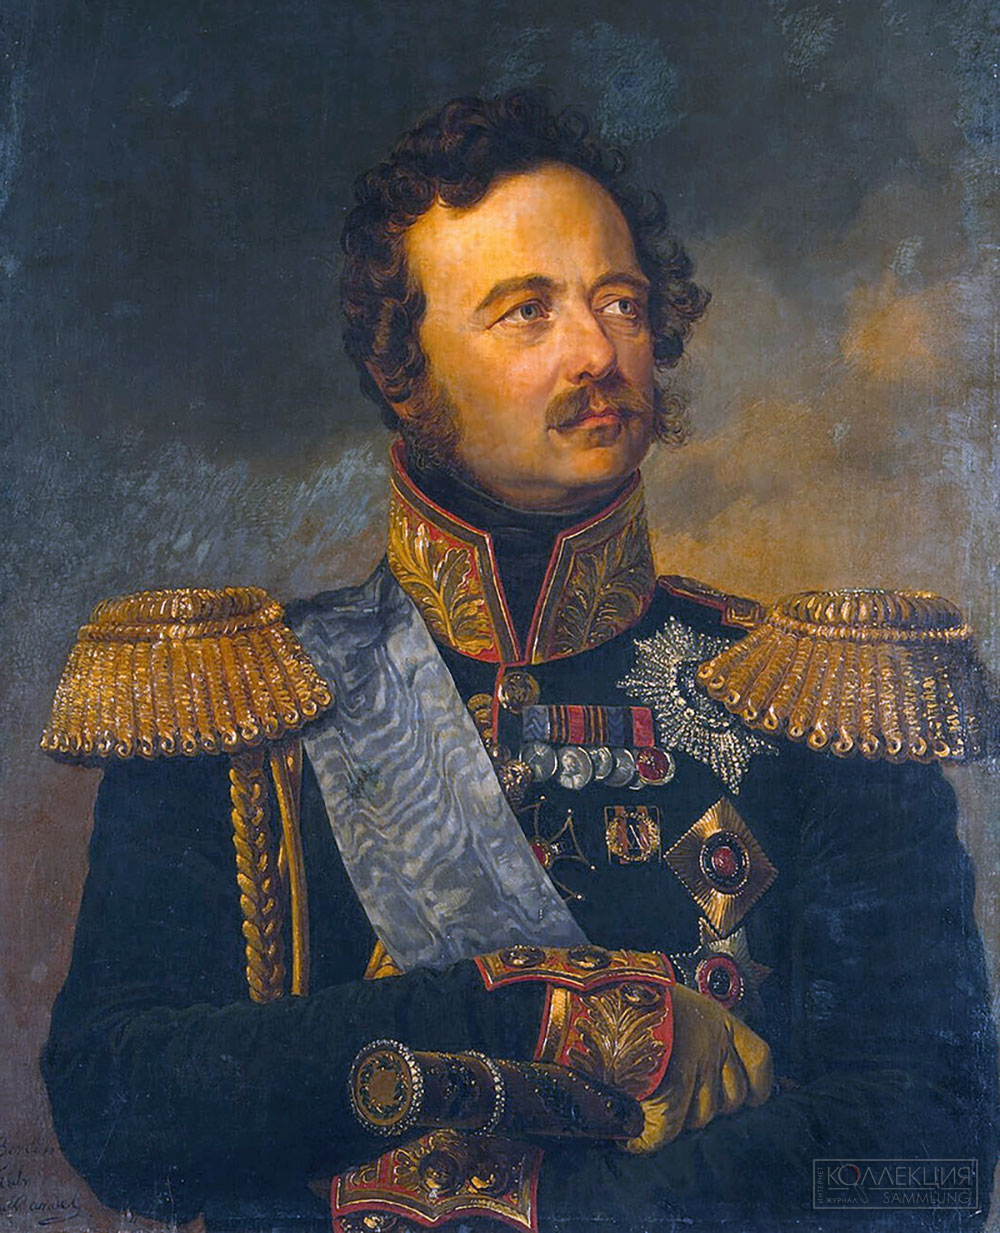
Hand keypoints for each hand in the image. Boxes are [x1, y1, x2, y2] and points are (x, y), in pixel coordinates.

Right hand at [623, 983, 772, 1152]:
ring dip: (679, 1120)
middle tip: (678, 1100)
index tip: (749, 1098)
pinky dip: (651, 1137)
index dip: (756, 1086)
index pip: (759, 1059)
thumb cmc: (632, 996)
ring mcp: (694, 1065)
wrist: (601, 986)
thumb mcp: (677, 1005)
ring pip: (702, 1117)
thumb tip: (705, 1080)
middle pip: (732, 1098)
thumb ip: (696, 1035)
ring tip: (651, 1107)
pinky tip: (635, 1137)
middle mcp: (712, 1042)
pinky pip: (669, 1128)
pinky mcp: (670, 1086)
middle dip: (708, 1105)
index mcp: (718, 1019)